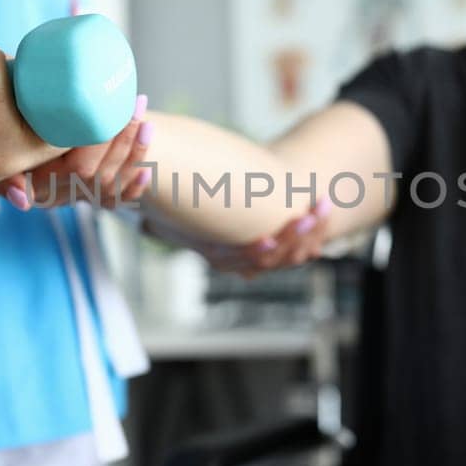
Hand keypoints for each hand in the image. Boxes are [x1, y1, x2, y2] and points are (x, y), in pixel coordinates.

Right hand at [0, 95, 153, 209]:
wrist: (11, 149)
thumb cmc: (9, 133)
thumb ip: (4, 166)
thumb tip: (22, 198)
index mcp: (39, 181)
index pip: (76, 166)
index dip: (97, 140)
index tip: (111, 113)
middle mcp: (61, 193)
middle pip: (98, 172)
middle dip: (121, 138)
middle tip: (135, 103)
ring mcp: (81, 197)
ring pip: (113, 181)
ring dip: (134, 152)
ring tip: (146, 121)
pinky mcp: (98, 199)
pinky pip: (122, 199)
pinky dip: (137, 185)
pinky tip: (148, 167)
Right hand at [143, 197, 332, 278]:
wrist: (214, 209)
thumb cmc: (188, 210)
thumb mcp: (171, 215)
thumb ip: (160, 219)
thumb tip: (140, 216)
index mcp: (218, 252)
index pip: (238, 258)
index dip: (255, 251)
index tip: (270, 238)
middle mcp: (241, 260)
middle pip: (272, 256)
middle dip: (294, 234)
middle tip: (310, 212)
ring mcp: (263, 258)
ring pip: (291, 254)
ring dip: (311, 231)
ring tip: (323, 204)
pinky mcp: (281, 251)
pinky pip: (302, 251)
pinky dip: (316, 236)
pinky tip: (325, 218)